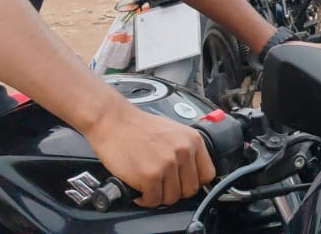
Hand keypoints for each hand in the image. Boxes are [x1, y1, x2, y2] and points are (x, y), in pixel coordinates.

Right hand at [82, 103, 214, 207]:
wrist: (113, 121)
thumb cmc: (138, 127)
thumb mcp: (173, 132)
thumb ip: (185, 150)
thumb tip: (192, 172)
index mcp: (192, 140)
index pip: (207, 174)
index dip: (193, 181)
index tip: (182, 182)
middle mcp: (183, 151)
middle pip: (190, 189)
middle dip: (174, 190)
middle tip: (161, 185)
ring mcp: (167, 164)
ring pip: (172, 198)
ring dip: (158, 196)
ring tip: (149, 186)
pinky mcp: (150, 176)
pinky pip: (153, 200)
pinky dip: (145, 199)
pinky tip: (139, 189)